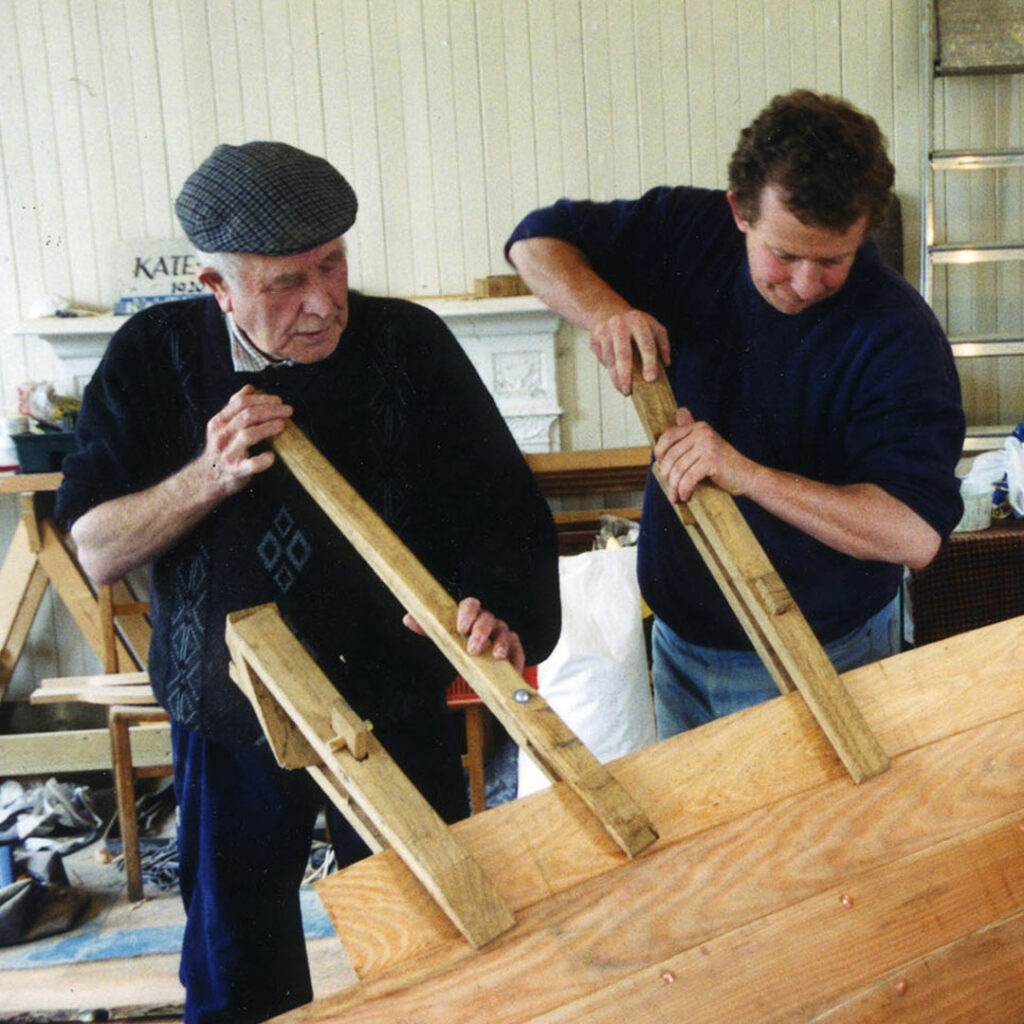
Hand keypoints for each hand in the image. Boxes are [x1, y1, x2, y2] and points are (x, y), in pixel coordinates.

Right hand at [198, 385, 292, 499]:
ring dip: (267, 428)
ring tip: (282, 425)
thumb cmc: (221, 449)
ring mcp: (228, 453)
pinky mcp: (236, 470)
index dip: (262, 399)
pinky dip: (264, 459)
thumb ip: (234, 407)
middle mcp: (222, 435)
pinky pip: (252, 464)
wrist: (207, 477)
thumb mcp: (222, 425)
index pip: (241, 403)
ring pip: (248, 435)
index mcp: (219, 422)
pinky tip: (272, 456)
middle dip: (270, 410)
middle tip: (287, 410)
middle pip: (247, 416)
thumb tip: (250, 388)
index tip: (279, 400)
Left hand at [403, 597, 525, 673]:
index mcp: (470, 615)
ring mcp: (502, 634)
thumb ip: (427, 627)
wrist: (474, 657)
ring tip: (496, 656)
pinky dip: (517, 659)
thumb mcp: (441, 634)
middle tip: (473, 648)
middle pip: (489, 619)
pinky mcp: (512, 649)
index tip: (461, 627)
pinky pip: (518, 651)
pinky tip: (513, 669)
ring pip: (505, 633)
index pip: (471, 604)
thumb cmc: (458, 641)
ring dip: (501, 644)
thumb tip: (409, 619)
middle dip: (481, 633)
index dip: (467, 613)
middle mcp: (488, 622)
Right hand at [589, 309, 670, 394]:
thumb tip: (666, 364)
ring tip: (624, 389)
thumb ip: (663, 344)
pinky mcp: (594, 339)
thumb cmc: (634, 322)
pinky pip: (602, 360)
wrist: (607, 309)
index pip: (646, 345)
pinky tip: (615, 376)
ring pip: (610, 361)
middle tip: (629, 391)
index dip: (649, 363)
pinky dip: (609, 370)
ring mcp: (604, 331)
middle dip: (625, 375)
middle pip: (623, 355)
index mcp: (638, 321)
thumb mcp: (653, 326)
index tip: (650, 379)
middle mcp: (620, 325)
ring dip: (616, 378)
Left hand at [654, 407, 759, 502]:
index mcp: (698, 427)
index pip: (668, 437)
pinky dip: (684, 490)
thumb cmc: (723, 466)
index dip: (659, 455)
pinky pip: (688, 478)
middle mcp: (702, 432)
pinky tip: (686, 496)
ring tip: (676, 497)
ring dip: (674, 487)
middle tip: (670, 490)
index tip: (662, 470)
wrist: (747, 477)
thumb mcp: (704, 448)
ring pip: (678, 469)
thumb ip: (690, 434)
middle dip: (666, 476)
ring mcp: (707, 445)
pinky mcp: (711, 459)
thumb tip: (679, 412)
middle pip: (671, 456)